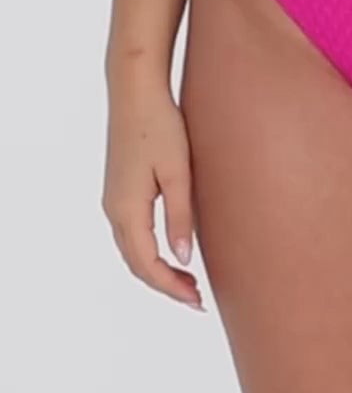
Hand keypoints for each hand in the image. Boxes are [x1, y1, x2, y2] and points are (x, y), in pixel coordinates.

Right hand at [102, 74, 204, 309]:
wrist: (136, 91)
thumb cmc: (161, 126)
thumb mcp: (178, 173)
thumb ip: (180, 217)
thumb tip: (184, 259)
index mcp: (127, 209)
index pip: (147, 265)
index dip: (172, 288)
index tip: (198, 301)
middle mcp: (114, 210)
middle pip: (136, 263)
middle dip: (165, 285)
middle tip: (197, 298)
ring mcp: (113, 200)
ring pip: (132, 250)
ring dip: (157, 269)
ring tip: (189, 280)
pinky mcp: (119, 189)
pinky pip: (131, 234)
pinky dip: (149, 251)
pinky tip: (170, 250)